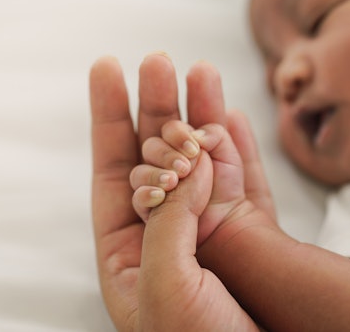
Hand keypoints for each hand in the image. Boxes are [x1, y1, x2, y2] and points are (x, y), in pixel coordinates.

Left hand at [90, 54, 260, 330]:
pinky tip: (227, 118)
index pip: (112, 168)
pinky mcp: (243, 237)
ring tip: (196, 73)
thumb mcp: (163, 289)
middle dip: (153, 107)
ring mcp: (203, 233)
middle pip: (152, 156)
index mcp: (127, 250)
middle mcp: (161, 235)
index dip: (108, 117)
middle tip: (154, 61)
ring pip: (196, 163)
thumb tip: (183, 169)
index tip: (106, 71)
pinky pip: (237, 181)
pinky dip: (234, 147)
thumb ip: (166, 225)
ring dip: (196, 117)